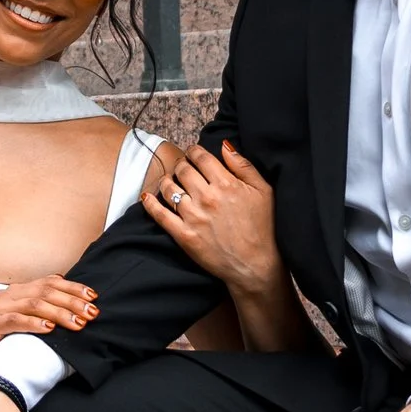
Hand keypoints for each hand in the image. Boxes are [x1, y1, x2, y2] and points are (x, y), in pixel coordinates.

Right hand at [0, 273, 98, 359]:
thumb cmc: (0, 344)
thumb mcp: (24, 324)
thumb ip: (43, 314)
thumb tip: (76, 311)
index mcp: (16, 292)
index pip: (50, 282)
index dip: (73, 288)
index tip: (93, 297)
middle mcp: (6, 296)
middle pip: (45, 292)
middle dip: (72, 301)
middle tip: (91, 312)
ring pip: (34, 304)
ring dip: (59, 313)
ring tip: (77, 323)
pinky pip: (15, 320)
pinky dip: (34, 323)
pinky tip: (50, 329)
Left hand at [142, 139, 281, 295]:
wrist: (255, 266)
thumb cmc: (263, 228)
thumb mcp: (263, 191)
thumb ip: (243, 165)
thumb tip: (224, 145)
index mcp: (226, 183)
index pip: (200, 157)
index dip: (194, 151)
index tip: (193, 153)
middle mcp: (206, 197)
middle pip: (183, 170)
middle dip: (181, 164)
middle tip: (183, 167)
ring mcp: (193, 217)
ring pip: (169, 188)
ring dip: (167, 180)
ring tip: (169, 181)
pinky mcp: (184, 235)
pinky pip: (160, 215)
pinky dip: (150, 204)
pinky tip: (147, 197)